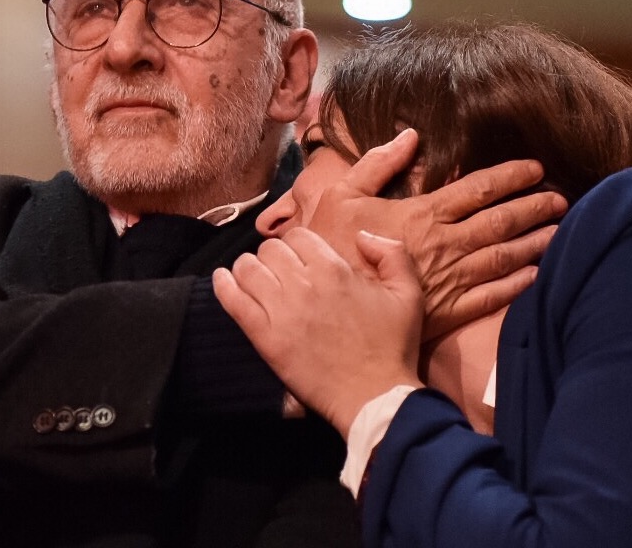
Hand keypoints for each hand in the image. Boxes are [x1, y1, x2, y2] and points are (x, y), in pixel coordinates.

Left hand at [214, 228, 423, 438]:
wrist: (375, 396)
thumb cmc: (393, 345)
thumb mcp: (409, 293)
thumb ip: (391, 253)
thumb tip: (362, 235)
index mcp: (334, 269)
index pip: (298, 236)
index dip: (298, 244)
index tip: (301, 259)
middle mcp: (303, 284)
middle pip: (270, 250)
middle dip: (274, 256)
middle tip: (281, 273)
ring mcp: (280, 311)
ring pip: (248, 269)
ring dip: (249, 268)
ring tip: (256, 279)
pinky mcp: (264, 338)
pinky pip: (233, 301)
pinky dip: (223, 286)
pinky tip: (222, 280)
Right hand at [304, 130, 566, 337]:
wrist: (325, 305)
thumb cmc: (329, 247)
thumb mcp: (341, 196)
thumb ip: (377, 164)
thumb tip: (410, 136)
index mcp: (423, 213)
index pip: (477, 189)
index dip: (510, 176)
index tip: (535, 168)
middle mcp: (445, 244)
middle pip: (500, 221)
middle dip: (534, 207)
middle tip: (560, 198)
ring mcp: (450, 279)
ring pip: (504, 257)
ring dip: (534, 242)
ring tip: (558, 231)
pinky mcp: (448, 311)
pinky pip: (492, 296)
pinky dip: (518, 285)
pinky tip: (536, 275)